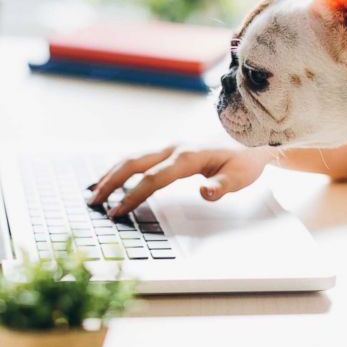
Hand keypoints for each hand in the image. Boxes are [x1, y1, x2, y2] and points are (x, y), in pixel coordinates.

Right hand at [90, 145, 278, 216]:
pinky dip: (122, 167)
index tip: (117, 212)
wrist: (253, 134)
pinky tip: (113, 178)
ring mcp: (170, 146)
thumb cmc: (246, 157)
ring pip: (133, 158)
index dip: (132, 196)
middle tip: (93, 202)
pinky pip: (141, 157)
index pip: (153, 179)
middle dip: (111, 183)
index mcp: (188, 157)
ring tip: (94, 191)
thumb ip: (221, 186)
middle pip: (134, 163)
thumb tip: (204, 193)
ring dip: (112, 174)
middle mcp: (174, 148)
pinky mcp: (170, 148)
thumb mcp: (240, 176)